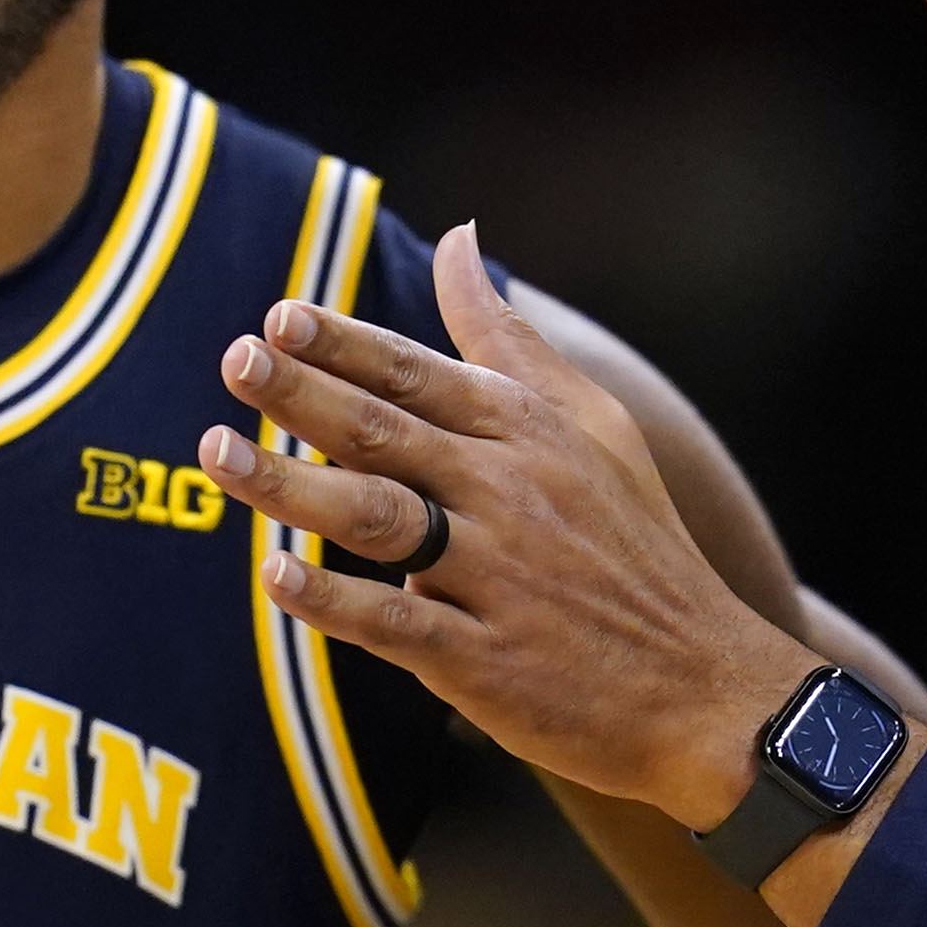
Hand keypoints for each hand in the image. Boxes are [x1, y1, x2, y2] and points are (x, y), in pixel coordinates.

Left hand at [204, 224, 810, 826]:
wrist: (708, 687)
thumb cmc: (636, 548)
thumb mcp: (594, 424)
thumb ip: (509, 338)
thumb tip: (456, 239)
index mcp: (528, 432)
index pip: (418, 374)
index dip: (344, 344)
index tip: (279, 318)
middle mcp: (510, 492)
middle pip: (387, 431)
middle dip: (303, 392)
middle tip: (234, 359)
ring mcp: (498, 575)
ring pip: (379, 515)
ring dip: (291, 484)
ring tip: (218, 453)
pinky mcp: (486, 658)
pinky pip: (396, 620)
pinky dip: (335, 599)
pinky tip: (277, 578)